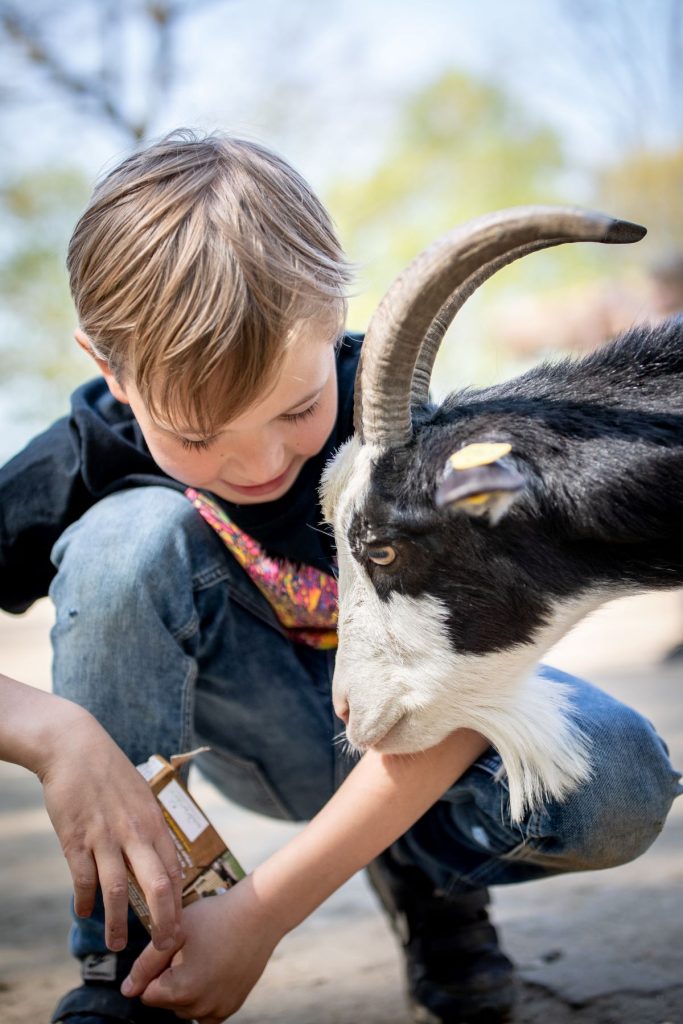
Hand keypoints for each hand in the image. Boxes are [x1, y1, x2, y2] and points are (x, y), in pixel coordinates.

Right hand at [37, 703, 182, 952]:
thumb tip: (160, 856)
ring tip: (116, 944)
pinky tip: (85, 912)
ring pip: (119, 891)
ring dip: (118, 923)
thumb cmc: (110, 772)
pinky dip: (85, 901)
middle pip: (157, 887)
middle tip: (164, 948)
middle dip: (164, 922)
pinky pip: (83, 880)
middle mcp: (135, 833)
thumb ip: (150, 826)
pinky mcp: (76, 840)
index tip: (179, 924)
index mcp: (154, 822)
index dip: (179, 902)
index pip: (174, 870)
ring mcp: (105, 838)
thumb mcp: (141, 795)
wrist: (74, 747)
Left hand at [121, 878, 282, 1022]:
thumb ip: (145, 964)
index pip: (147, 993)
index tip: (175, 947)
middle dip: (171, 978)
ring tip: (205, 955)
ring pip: (185, 1006)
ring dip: (187, 987)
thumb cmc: (214, 918)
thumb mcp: (175, 933)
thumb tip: (127, 991)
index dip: (156, 968)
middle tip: (192, 948)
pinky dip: (204, 993)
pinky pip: (205, 1010)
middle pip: (166, 1001)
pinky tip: (215, 968)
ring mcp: (218, 1010)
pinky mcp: (232, 1007)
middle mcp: (199, 1008)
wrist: (258, 914)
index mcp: (180, 990)